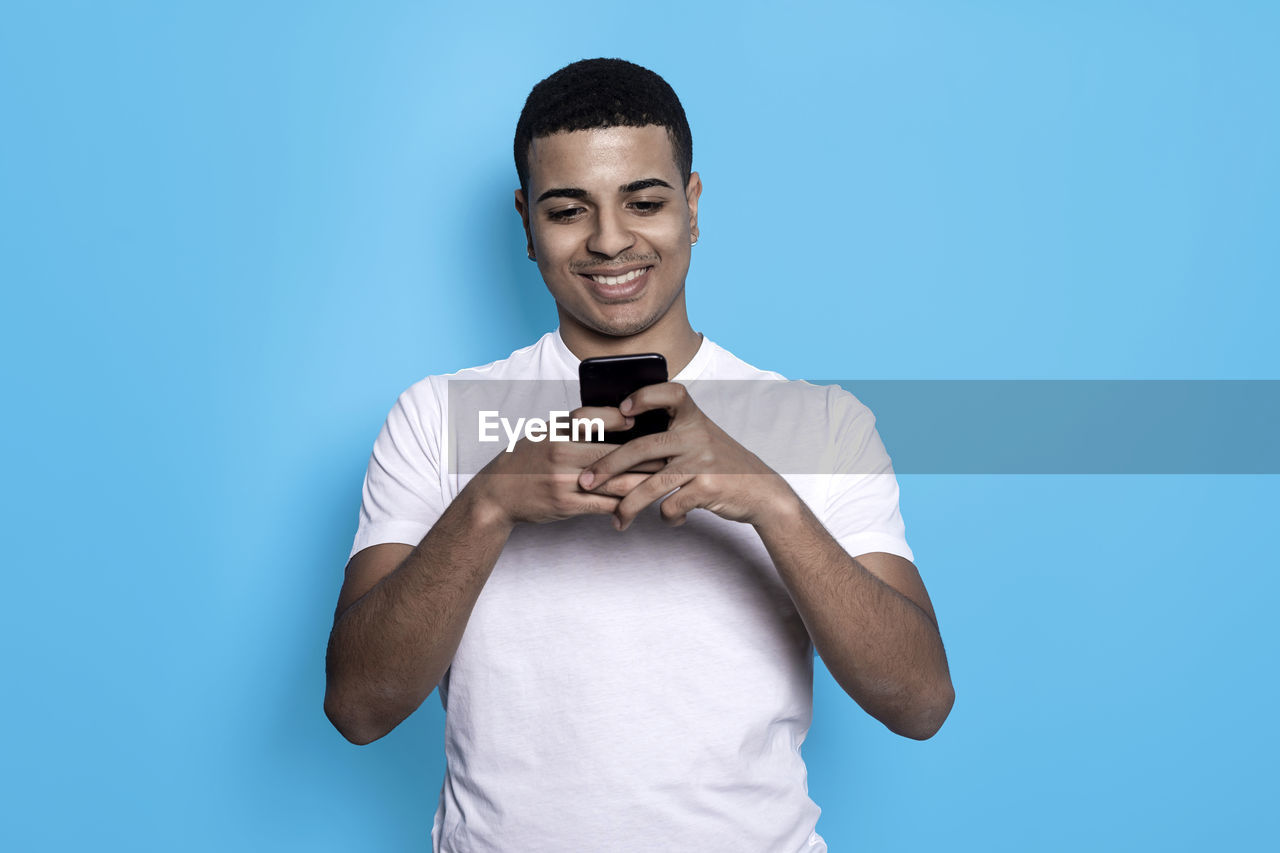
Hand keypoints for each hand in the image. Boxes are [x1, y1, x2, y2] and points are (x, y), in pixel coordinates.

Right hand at [467, 405, 650, 526]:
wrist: (497, 494)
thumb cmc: (526, 460)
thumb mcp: (544, 433)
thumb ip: (575, 426)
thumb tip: (619, 418)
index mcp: (555, 432)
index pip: (590, 417)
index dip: (617, 417)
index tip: (639, 417)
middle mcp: (559, 454)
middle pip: (611, 452)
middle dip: (644, 454)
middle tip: (669, 453)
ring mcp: (563, 481)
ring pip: (613, 481)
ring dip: (641, 481)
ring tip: (663, 478)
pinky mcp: (566, 504)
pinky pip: (604, 503)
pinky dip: (624, 503)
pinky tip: (640, 501)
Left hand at [576, 382, 799, 529]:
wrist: (762, 491)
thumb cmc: (722, 464)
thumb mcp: (701, 437)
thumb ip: (670, 433)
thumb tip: (621, 431)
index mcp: (693, 418)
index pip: (670, 394)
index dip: (644, 397)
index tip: (622, 410)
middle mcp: (697, 435)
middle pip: (642, 447)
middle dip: (607, 467)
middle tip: (585, 481)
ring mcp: (703, 462)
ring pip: (652, 484)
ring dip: (627, 505)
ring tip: (617, 520)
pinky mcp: (708, 488)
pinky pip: (672, 505)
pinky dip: (667, 517)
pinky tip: (669, 519)